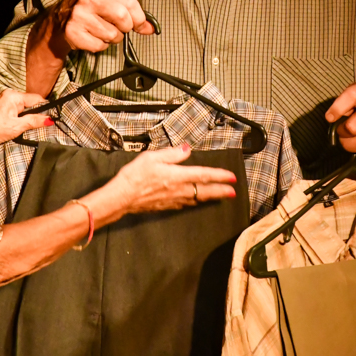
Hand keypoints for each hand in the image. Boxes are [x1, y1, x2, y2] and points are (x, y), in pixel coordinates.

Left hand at [0, 88, 53, 156]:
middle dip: (33, 113)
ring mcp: (0, 100)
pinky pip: (11, 110)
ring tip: (23, 127)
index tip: (51, 117)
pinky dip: (15, 117)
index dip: (45, 108)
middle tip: (37, 125)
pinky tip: (14, 126)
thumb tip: (49, 119)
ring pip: (19, 107)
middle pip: (27, 102)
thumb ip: (34, 121)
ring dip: (24, 116)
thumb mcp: (17, 126)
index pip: (35, 99)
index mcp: (12, 95)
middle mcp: (6, 94)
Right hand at [49, 0, 155, 57]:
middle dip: (125, 28)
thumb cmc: (92, 10)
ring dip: (112, 38)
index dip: (139, 17)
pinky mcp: (72, 32)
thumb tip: (151, 28)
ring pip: (112, 35)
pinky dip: (99, 45)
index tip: (139, 24)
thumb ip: (133, 13)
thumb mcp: (111, 3)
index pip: (130, 2)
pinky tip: (92, 37)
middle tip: (117, 28)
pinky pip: (99, 46)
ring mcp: (79, 15)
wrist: (60, 18)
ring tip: (101, 31)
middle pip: (122, 18)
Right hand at [106, 145, 236, 213]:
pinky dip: (196, 202)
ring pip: (197, 199)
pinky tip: (197, 201)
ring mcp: (173, 200)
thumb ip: (172, 154)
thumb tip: (187, 149)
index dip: (219, 176)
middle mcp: (179, 190)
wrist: (121, 197)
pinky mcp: (166, 206)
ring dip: (211, 197)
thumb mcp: (152, 157)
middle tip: (233, 192)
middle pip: (205, 191)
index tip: (232, 177)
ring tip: (221, 196)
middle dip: (221, 191)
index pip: (203, 175)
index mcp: (177, 176)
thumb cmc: (134, 176)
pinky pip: (186, 204)